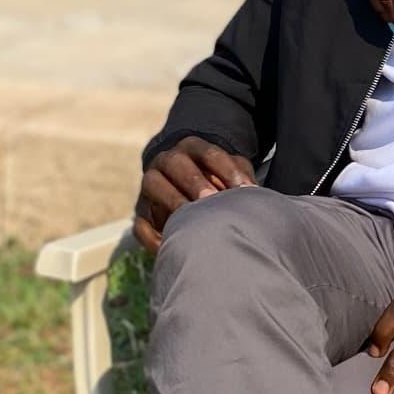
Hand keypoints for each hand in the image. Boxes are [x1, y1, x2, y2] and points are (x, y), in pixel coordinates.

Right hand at [132, 138, 256, 252]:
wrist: (187, 188)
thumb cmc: (218, 180)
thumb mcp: (231, 172)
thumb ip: (241, 178)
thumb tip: (252, 195)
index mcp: (192, 148)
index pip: (208, 152)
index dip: (226, 169)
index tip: (245, 189)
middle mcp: (167, 161)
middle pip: (176, 163)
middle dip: (194, 180)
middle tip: (211, 199)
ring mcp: (151, 184)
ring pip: (153, 183)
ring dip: (172, 199)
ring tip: (190, 219)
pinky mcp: (142, 212)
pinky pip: (140, 222)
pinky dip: (152, 234)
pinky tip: (169, 245)